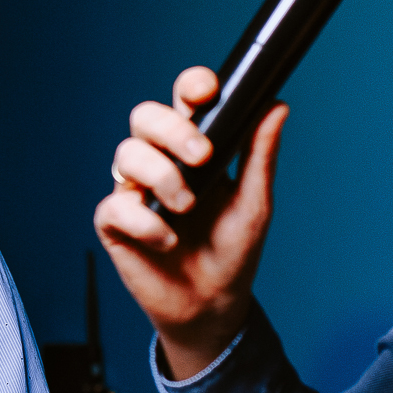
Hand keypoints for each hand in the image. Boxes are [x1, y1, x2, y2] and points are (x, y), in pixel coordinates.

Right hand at [93, 66, 288, 379]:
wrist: (213, 305)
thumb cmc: (232, 252)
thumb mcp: (255, 203)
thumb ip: (259, 155)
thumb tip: (277, 106)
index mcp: (193, 149)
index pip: (183, 102)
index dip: (189, 87)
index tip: (206, 91)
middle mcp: (159, 162)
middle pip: (144, 117)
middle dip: (170, 129)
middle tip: (201, 155)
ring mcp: (134, 191)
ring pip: (125, 155)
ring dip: (161, 176)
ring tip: (186, 206)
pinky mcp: (115, 223)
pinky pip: (115, 205)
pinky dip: (145, 222)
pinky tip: (167, 239)